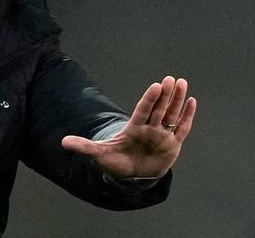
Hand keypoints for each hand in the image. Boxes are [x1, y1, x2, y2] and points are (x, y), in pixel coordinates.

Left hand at [61, 76, 196, 178]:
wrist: (131, 176)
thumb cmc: (116, 162)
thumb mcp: (98, 154)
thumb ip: (84, 146)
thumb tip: (63, 142)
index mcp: (133, 128)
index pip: (143, 110)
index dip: (150, 99)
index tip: (156, 86)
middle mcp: (149, 128)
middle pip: (159, 108)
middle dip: (165, 95)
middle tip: (171, 79)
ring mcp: (161, 135)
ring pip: (171, 114)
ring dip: (177, 100)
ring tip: (182, 83)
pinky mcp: (172, 144)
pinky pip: (181, 128)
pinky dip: (187, 116)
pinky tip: (191, 101)